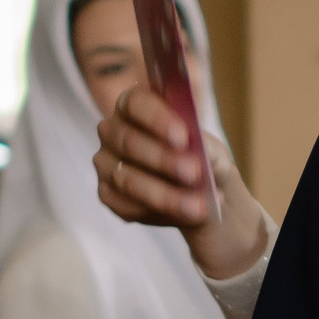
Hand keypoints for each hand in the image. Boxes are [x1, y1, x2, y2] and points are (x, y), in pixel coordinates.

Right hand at [94, 84, 270, 280]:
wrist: (201, 189)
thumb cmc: (201, 156)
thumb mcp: (213, 149)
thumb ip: (209, 148)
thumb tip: (206, 155)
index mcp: (134, 106)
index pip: (136, 103)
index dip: (157, 118)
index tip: (183, 137)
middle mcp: (112, 130)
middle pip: (129, 142)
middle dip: (164, 160)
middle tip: (195, 173)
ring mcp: (105, 162)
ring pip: (127, 179)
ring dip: (165, 195)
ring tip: (199, 206)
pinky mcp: (107, 193)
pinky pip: (125, 205)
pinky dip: (158, 212)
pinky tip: (184, 215)